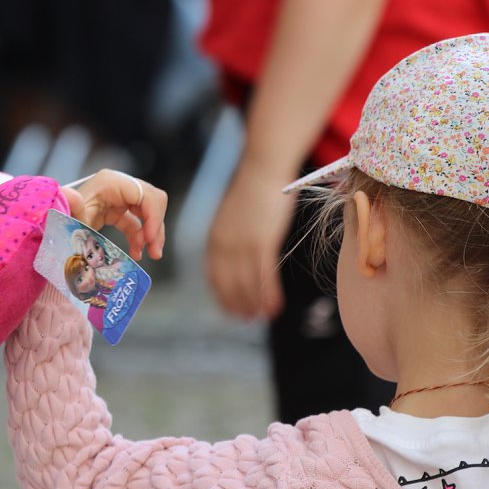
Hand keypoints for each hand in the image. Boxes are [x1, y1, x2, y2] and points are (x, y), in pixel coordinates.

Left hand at [62, 169, 166, 260]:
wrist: (50, 224)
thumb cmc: (60, 217)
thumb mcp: (69, 214)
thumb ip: (72, 208)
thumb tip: (72, 196)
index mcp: (111, 182)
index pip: (147, 195)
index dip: (154, 217)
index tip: (149, 241)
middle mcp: (119, 186)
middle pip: (153, 203)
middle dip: (156, 228)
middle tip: (155, 252)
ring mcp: (119, 198)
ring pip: (148, 214)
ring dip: (150, 235)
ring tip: (149, 255)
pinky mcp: (117, 209)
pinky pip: (137, 222)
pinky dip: (139, 237)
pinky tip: (136, 252)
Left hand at [206, 165, 295, 318]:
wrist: (263, 169)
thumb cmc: (252, 191)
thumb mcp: (233, 217)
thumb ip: (231, 238)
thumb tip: (237, 256)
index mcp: (214, 240)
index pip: (214, 278)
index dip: (223, 297)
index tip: (230, 310)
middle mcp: (224, 246)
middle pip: (229, 286)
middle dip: (238, 305)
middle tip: (248, 319)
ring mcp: (242, 245)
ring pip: (247, 285)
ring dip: (255, 305)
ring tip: (263, 317)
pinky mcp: (262, 242)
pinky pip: (264, 277)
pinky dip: (269, 296)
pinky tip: (275, 307)